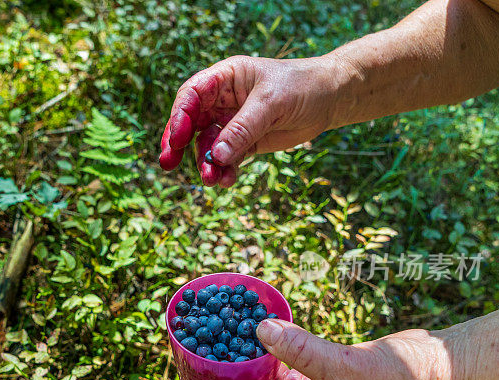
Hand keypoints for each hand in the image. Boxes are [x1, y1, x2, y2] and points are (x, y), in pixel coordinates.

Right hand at [158, 55, 345, 186]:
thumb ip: (242, 129)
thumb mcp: (271, 103)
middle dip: (178, 144)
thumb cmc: (301, 87)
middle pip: (190, 123)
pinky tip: (226, 181)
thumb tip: (216, 156)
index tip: (176, 139)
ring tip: (211, 180)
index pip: (191, 95)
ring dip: (205, 164)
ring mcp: (231, 123)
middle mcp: (221, 101)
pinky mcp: (243, 144)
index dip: (179, 117)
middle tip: (168, 163)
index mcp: (224, 79)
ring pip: (207, 146)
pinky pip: (226, 160)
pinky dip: (224, 171)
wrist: (330, 99)